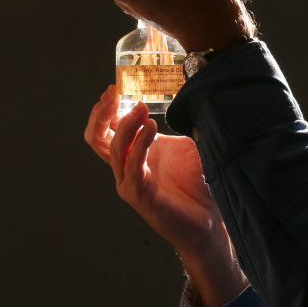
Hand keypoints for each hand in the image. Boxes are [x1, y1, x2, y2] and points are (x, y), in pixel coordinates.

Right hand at [85, 85, 225, 250]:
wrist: (210, 218)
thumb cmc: (196, 182)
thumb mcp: (183, 144)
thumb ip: (174, 123)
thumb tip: (181, 96)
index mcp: (131, 155)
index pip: (104, 129)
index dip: (104, 109)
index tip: (114, 88)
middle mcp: (125, 168)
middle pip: (96, 139)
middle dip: (101, 114)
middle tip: (114, 95)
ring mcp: (130, 184)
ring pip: (114, 150)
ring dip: (127, 125)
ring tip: (143, 109)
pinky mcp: (141, 197)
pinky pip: (132, 167)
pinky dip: (139, 145)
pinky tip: (151, 128)